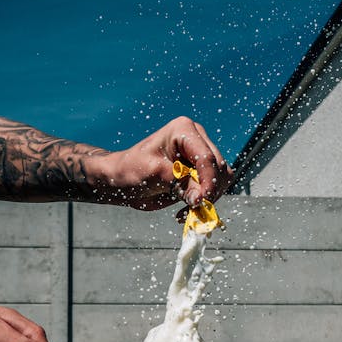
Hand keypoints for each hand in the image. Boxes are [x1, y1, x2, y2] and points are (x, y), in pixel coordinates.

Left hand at [91, 116, 233, 211]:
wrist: (121, 181)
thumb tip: (201, 199)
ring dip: (208, 198)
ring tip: (186, 211)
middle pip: (218, 168)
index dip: (208, 181)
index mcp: (184, 130)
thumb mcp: (154, 175)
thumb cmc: (130, 170)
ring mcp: (198, 157)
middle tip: (193, 208)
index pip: (206, 157)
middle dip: (209, 191)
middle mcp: (196, 140)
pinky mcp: (198, 174)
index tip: (201, 201)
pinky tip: (186, 210)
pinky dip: (203, 203)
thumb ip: (179, 183)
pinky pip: (212, 189)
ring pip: (220, 179)